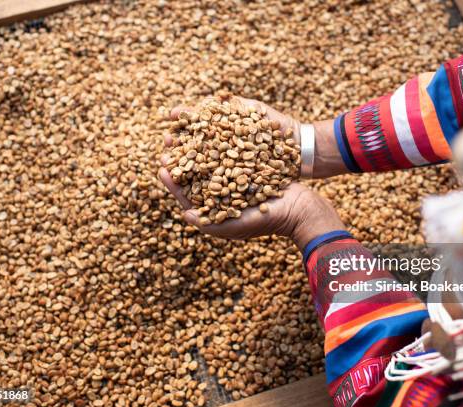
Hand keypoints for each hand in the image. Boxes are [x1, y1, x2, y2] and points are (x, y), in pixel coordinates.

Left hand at [160, 99, 345, 247]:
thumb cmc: (268, 222)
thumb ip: (209, 222)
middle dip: (180, 156)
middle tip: (166, 141)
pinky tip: (209, 123)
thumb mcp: (236, 227)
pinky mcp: (249, 162)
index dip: (174, 180)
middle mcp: (223, 191)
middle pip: (196, 171)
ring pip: (210, 156)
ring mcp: (236, 175)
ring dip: (195, 142)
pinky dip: (218, 135)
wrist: (301, 208)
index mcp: (215, 208)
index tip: (161, 167)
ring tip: (183, 127)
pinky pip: (230, 148)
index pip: (188, 194)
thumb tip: (183, 213)